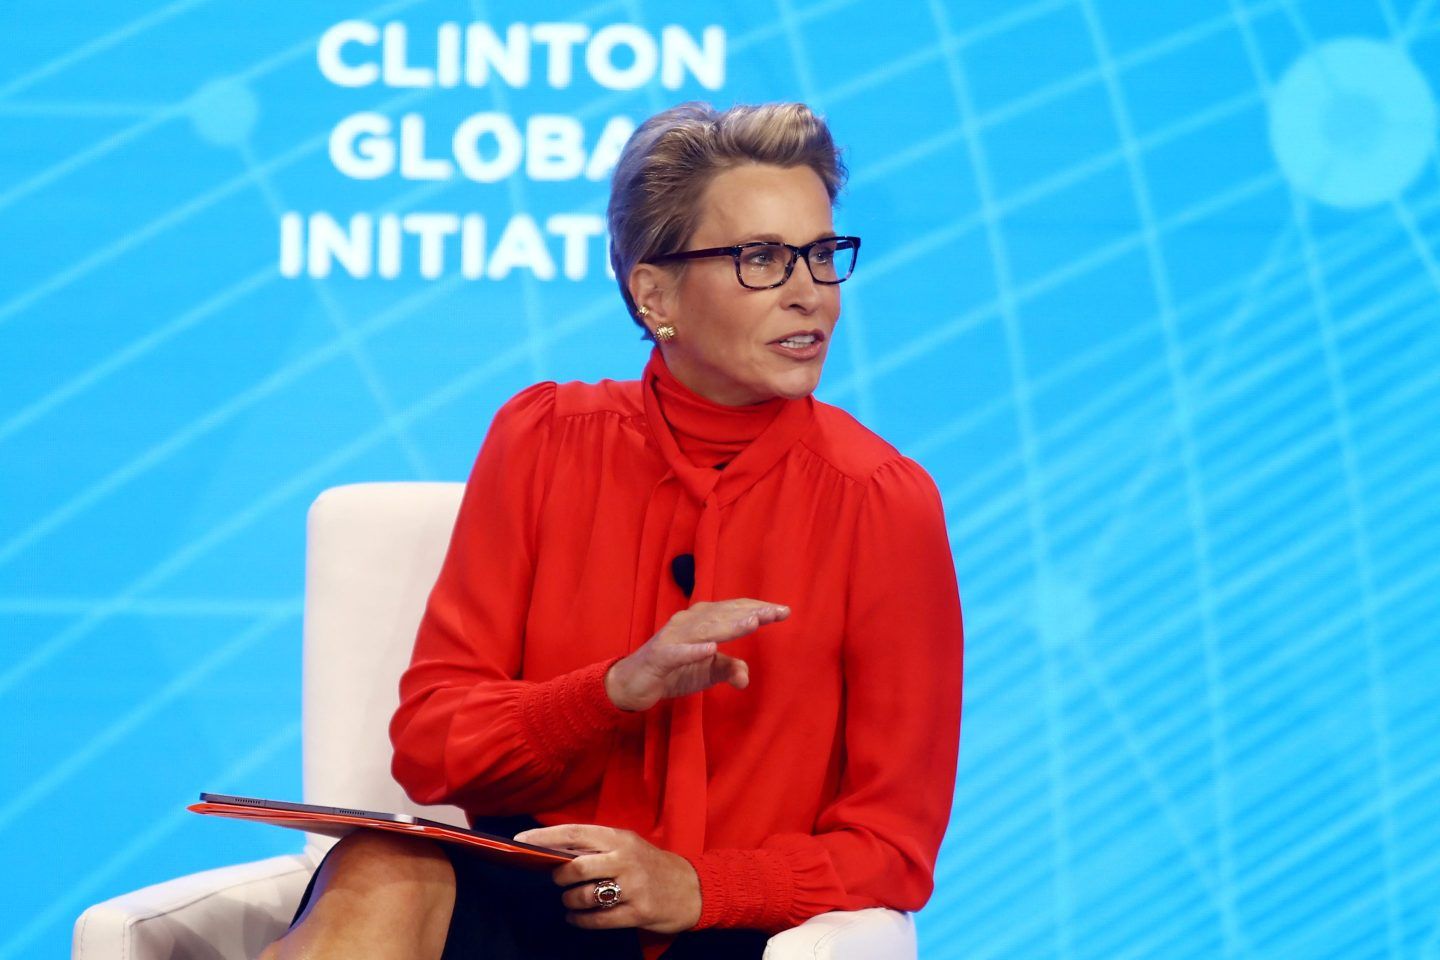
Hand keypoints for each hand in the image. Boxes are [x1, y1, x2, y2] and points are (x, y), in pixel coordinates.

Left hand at [512, 824, 701, 933]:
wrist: (691, 888)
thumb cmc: (651, 864)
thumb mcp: (628, 845)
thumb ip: (597, 846)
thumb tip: (554, 852)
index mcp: (619, 837)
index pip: (573, 833)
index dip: (544, 838)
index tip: (520, 843)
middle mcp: (625, 859)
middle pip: (575, 867)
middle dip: (558, 876)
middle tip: (556, 879)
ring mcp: (632, 887)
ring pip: (583, 896)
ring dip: (569, 901)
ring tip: (570, 901)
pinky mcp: (637, 912)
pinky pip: (598, 920)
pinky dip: (580, 921)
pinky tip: (576, 918)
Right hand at [605, 599, 789, 711]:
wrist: (630, 684)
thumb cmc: (670, 671)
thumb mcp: (705, 672)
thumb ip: (727, 669)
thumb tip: (746, 677)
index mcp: (700, 622)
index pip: (732, 611)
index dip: (757, 609)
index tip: (783, 611)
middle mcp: (687, 624)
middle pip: (723, 614)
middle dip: (751, 612)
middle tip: (778, 611)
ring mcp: (671, 639)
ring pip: (704, 629)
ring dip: (729, 625)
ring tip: (754, 622)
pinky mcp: (659, 657)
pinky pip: (678, 653)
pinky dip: (694, 650)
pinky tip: (711, 649)